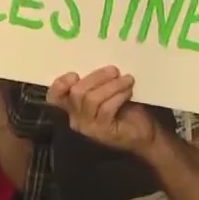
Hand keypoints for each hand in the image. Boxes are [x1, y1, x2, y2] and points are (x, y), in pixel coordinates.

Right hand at [45, 66, 159, 155]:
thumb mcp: (108, 92)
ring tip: (128, 80)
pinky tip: (129, 92)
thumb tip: (102, 65)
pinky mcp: (102, 132)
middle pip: (77, 92)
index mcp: (73, 107)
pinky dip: (118, 96)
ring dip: (112, 85)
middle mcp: (76, 119)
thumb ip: (98, 83)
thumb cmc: (125, 110)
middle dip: (97, 77)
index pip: (54, 96)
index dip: (60, 84)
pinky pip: (106, 108)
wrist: (144, 134)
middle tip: (115, 70)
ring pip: (92, 99)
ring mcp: (88, 127)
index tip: (75, 74)